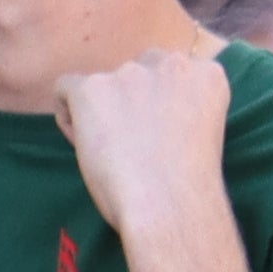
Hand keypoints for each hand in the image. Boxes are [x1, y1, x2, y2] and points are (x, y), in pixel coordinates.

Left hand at [53, 49, 236, 252]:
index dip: (160, 105)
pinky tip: (85, 146)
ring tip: (112, 154)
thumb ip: (181, 110)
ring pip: (102, 84)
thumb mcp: (203, 134)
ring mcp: (130, 73)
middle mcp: (171, 64)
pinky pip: (65, 89)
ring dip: (102, 112)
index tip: (158, 136)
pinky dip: (69, 116)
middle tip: (133, 144)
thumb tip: (147, 113)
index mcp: (207, 76)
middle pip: (138, 71)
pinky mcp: (92, 89)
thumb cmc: (189, 189)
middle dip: (131, 101)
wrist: (170, 207)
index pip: (173, 73)